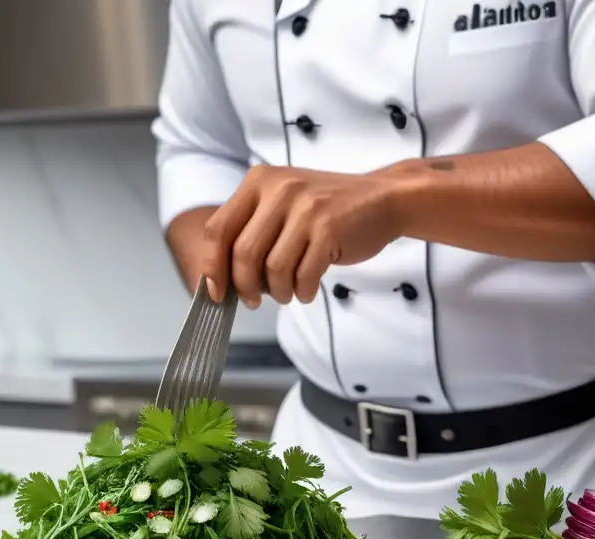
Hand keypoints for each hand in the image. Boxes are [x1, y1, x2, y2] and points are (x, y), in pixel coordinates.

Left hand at [201, 165, 402, 307]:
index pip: (218, 229)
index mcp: (258, 181)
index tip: (215, 290)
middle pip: (242, 253)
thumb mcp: (281, 204)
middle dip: (244, 286)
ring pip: (273, 269)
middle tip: (253, 300)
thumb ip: (250, 231)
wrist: (383, 198)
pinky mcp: (330, 229)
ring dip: (278, 292)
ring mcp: (306, 208)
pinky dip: (302, 291)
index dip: (212, 265)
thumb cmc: (327, 210)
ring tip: (287, 293)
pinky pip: (303, 275)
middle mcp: (280, 189)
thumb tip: (219, 278)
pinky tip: (306, 289)